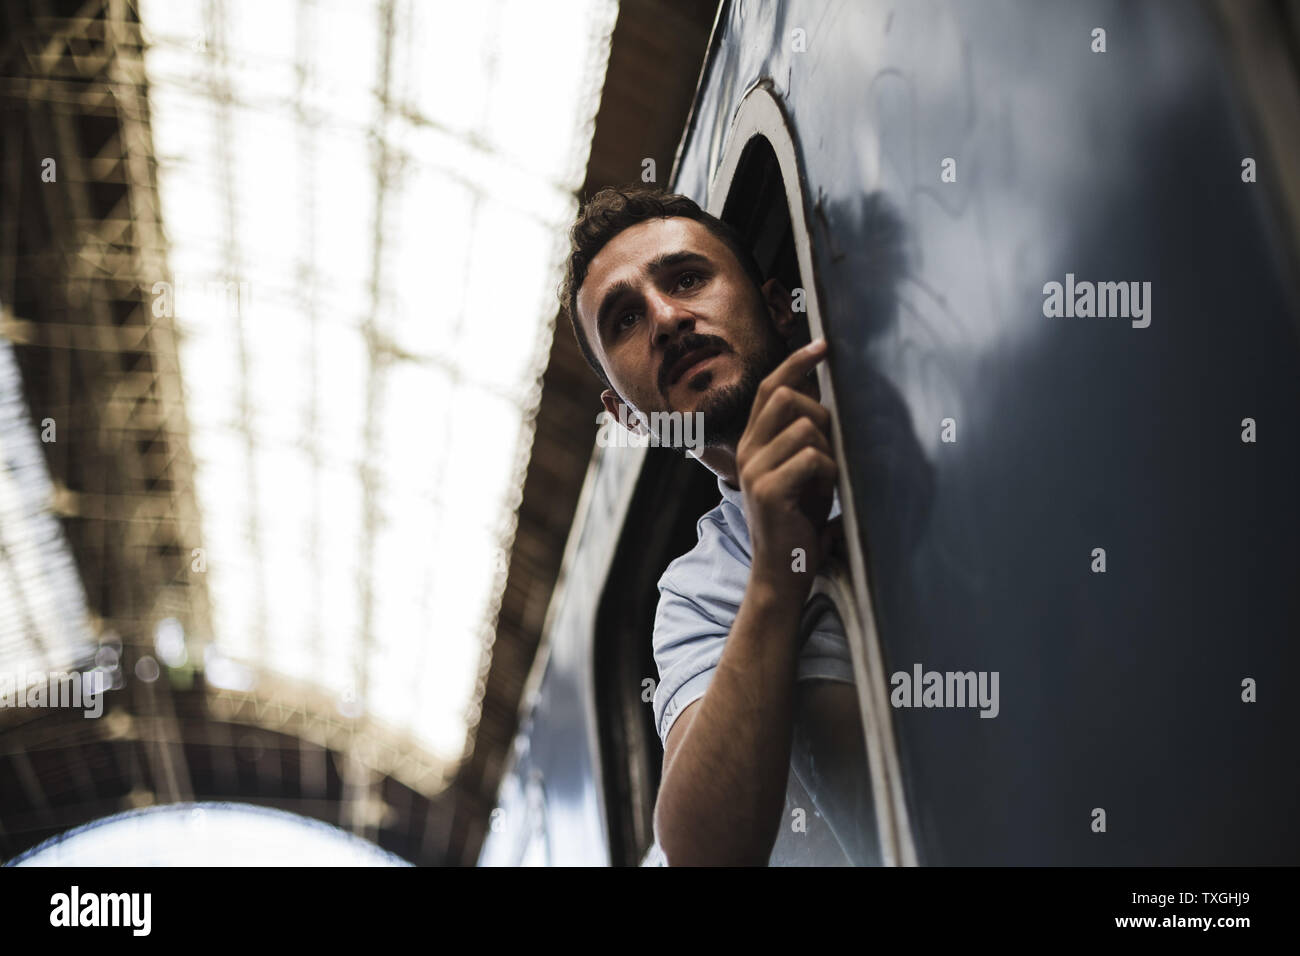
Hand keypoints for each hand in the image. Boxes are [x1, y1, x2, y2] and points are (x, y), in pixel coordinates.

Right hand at [735, 339, 836, 601]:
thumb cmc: (799, 521)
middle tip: (831, 447)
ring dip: (828, 449)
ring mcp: (755, 470)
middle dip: (820, 413)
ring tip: (826, 479)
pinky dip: (829, 472)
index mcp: (753, 442)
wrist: (782, 572)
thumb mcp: (801, 471)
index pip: (769, 387)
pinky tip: (825, 493)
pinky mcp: (768, 491)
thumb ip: (805, 437)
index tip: (823, 345)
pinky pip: (812, 458)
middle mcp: (747, 450)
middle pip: (786, 397)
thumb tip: (826, 396)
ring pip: (805, 427)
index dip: (796, 362)